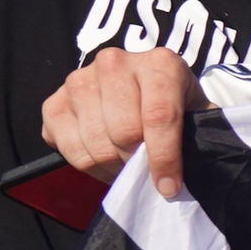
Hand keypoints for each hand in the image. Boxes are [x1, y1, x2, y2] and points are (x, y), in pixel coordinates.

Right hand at [42, 47, 206, 199]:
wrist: (139, 86)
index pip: (159, 116)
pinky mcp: (53, 103)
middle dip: (138, 163)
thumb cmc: (174, 103)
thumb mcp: (196, 112)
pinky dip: (91, 167)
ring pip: (96, 146)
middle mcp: (114, 63)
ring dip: (115, 168)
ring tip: (128, 165)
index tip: (168, 187)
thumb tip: (184, 176)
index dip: (164, 158)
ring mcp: (79, 80)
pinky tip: (107, 161)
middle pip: (124, 133)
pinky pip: (70, 151)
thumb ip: (197, 136)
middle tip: (146, 171)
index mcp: (159, 63)